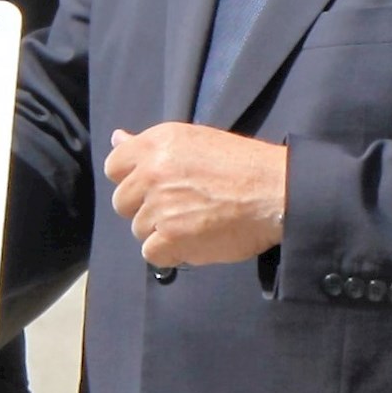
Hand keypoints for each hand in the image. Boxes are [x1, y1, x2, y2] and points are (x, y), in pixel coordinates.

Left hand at [105, 123, 290, 267]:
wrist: (277, 192)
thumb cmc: (244, 166)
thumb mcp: (195, 141)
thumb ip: (150, 145)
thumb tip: (117, 138)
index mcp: (158, 143)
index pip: (114, 166)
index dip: (132, 180)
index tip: (154, 187)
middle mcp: (152, 171)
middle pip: (123, 203)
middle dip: (146, 208)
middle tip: (180, 208)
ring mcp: (159, 205)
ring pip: (139, 230)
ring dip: (162, 232)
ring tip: (195, 223)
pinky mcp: (170, 236)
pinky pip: (151, 254)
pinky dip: (171, 253)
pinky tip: (194, 242)